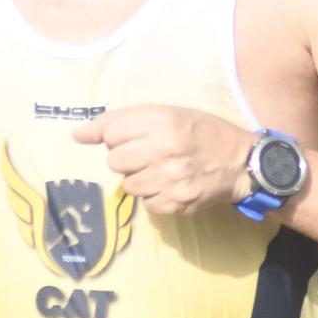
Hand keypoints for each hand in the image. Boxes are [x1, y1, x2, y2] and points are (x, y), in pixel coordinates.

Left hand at [72, 105, 250, 216]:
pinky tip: (172, 185)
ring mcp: (170, 180)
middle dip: (128, 158)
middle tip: (151, 155)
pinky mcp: (175, 204)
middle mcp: (165, 150)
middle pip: (115, 161)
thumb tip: (77, 136)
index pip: (110, 133)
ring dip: (140, 179)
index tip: (138, 137)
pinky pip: (146, 204)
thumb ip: (121, 120)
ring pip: (128, 185)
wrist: (240, 163)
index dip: (120, 136)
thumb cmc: (202, 132)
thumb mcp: (167, 113)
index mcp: (163, 121)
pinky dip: (155, 196)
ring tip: (163, 170)